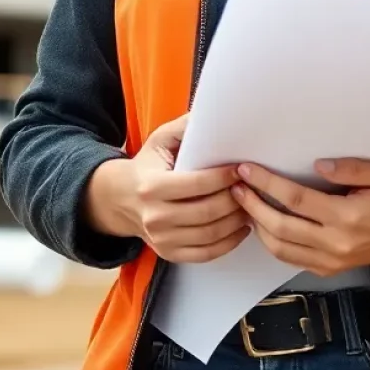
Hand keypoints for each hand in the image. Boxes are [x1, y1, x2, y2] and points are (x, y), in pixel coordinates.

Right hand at [84, 115, 249, 262]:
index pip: (195, 184)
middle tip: (250, 187)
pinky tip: (240, 228)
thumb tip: (210, 115)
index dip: (222, 177)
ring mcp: (162, 239)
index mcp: (151, 186)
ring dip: (236, 220)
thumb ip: (184, 128)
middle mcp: (155, 217)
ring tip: (249, 205)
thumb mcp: (158, 140)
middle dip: (234, 199)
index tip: (239, 169)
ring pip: (210, 234)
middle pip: (207, 212)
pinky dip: (229, 243)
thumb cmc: (147, 166)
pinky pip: (206, 254)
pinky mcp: (169, 253)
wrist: (120, 199)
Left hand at [231, 159, 369, 275]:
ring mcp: (331, 261)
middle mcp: (335, 243)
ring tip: (243, 203)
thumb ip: (350, 168)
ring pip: (280, 248)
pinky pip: (291, 259)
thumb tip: (318, 165)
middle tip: (235, 187)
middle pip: (280, 227)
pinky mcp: (328, 270)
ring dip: (257, 226)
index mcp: (346, 217)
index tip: (246, 169)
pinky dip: (271, 242)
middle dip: (252, 205)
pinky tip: (262, 224)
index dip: (266, 184)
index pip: (295, 199)